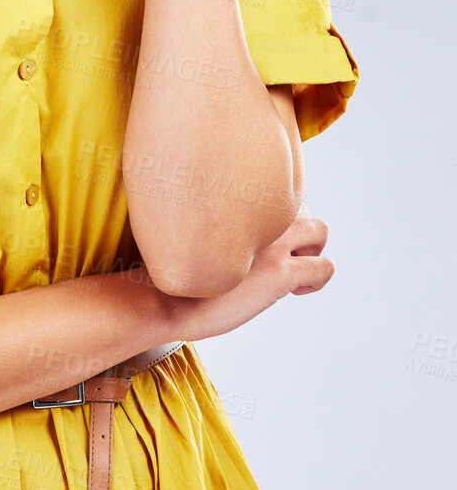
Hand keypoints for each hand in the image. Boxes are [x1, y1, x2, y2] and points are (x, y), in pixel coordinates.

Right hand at [159, 212, 334, 344]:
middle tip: (280, 259)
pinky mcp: (280, 273)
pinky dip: (317, 280)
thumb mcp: (197, 231)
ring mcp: (273, 243)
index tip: (261, 243)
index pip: (277, 193)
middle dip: (298, 232)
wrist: (166, 296)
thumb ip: (219, 221)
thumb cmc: (176, 268)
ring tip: (292, 272)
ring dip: (312, 251)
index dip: (274, 220)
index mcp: (238, 201)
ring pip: (320, 230)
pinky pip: (323, 268)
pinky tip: (295, 291)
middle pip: (302, 206)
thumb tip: (223, 227)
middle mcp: (259, 215)